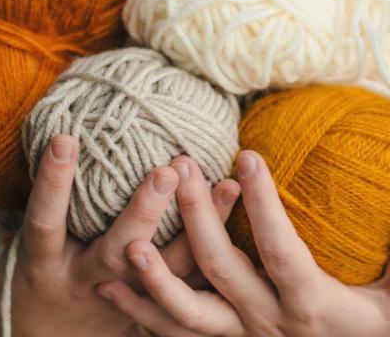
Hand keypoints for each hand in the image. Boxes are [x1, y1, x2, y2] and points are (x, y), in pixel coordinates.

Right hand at [0, 136, 237, 336]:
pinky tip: (238, 220)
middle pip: (118, 249)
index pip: (46, 220)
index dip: (53, 182)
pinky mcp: (160, 309)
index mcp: (46, 265)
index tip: (67, 139)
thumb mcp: (12, 254)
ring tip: (225, 185)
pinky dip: (215, 253)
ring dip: (198, 230)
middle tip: (169, 168)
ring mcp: (129, 300)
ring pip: (168, 272)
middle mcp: (88, 282)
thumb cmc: (36, 280)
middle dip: (143, 210)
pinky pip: (190, 283)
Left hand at [100, 152, 389, 336]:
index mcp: (311, 306)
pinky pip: (175, 332)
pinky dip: (142, 311)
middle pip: (223, 267)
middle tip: (179, 166)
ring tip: (132, 240)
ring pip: (189, 311)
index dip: (264, 203)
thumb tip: (388, 203)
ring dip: (158, 274)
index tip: (248, 154)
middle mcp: (269, 323)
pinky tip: (111, 287)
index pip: (281, 249)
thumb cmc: (373, 327)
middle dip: (197, 214)